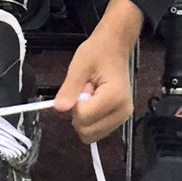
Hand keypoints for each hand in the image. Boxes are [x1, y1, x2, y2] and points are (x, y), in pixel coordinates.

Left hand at [53, 0, 140, 143]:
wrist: (115, 46)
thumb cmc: (99, 51)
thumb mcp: (79, 66)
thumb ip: (69, 89)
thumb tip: (58, 109)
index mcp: (114, 97)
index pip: (83, 117)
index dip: (74, 104)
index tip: (81, 87)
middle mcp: (123, 111)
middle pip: (88, 132)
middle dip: (79, 114)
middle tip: (85, 91)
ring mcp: (123, 117)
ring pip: (92, 134)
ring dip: (85, 117)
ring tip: (91, 94)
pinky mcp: (120, 118)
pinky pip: (98, 130)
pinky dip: (92, 118)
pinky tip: (95, 101)